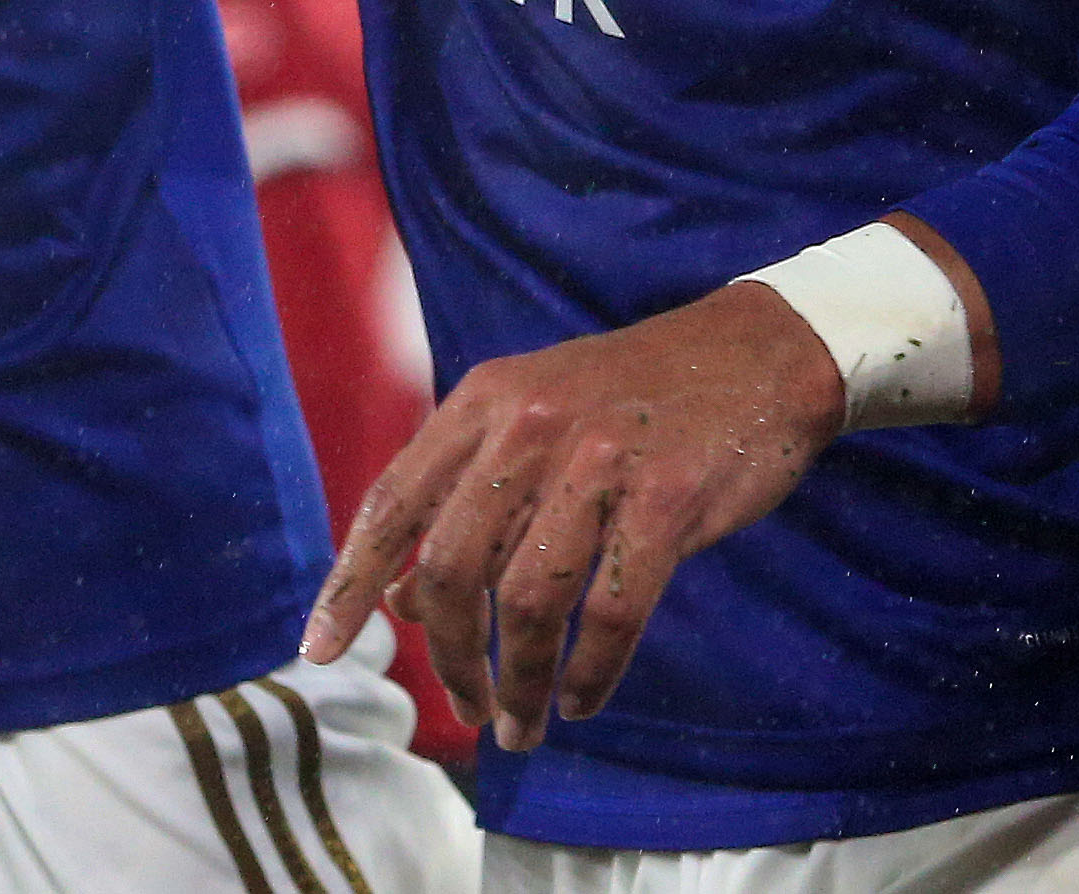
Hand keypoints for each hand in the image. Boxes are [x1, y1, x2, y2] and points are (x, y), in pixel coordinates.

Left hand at [303, 281, 844, 749]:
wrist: (759, 353)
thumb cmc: (635, 399)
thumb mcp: (531, 417)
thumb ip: (463, 493)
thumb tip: (394, 596)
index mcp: (483, 401)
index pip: (392, 502)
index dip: (349, 583)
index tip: (320, 651)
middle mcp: (528, 424)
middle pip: (450, 568)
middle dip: (449, 657)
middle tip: (465, 709)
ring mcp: (599, 460)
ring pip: (525, 602)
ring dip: (516, 683)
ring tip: (521, 726)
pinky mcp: (668, 498)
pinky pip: (610, 611)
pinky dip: (588, 672)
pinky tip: (582, 700)